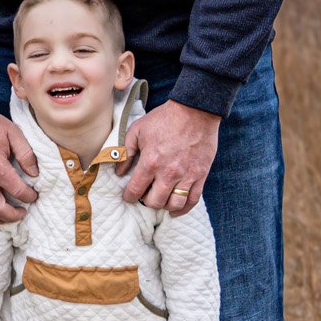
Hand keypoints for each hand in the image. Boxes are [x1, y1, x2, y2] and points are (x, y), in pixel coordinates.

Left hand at [121, 99, 218, 214]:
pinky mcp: (200, 175)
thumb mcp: (137, 130)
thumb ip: (126, 151)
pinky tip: (175, 209)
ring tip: (160, 201)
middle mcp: (168, 172)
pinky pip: (192, 200)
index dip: (129, 196)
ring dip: (164, 206)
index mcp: (150, 161)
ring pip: (174, 204)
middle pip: (155, 201)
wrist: (195, 110)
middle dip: (146, 201)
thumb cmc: (164, 119)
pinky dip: (183, 209)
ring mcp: (186, 175)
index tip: (128, 196)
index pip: (135, 190)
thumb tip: (119, 170)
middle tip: (145, 195)